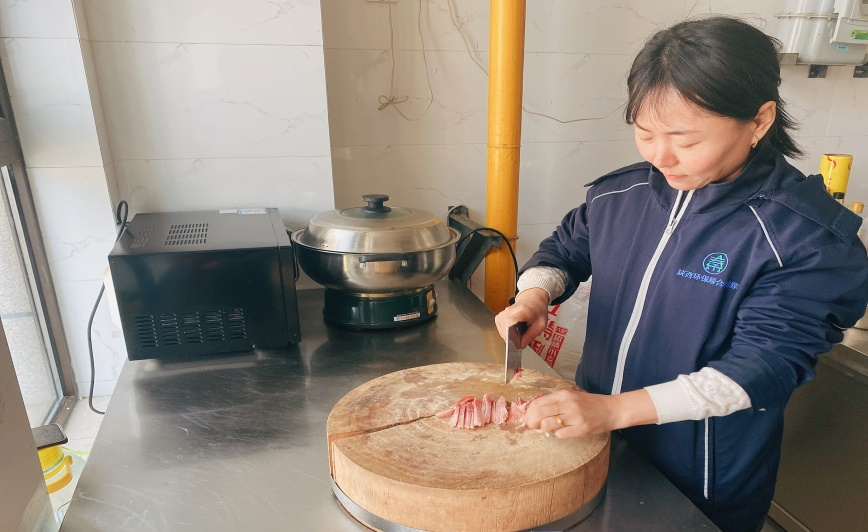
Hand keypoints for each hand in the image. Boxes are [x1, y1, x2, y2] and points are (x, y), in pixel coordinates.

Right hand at [494, 288, 549, 347]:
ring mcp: (502, 313)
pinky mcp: (499, 317)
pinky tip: (513, 331)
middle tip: (522, 339)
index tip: (520, 343)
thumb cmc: (538, 311)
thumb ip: (531, 335)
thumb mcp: (541, 324)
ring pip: (502, 331)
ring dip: (510, 337)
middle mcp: (509, 311)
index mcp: (522, 311)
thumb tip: (520, 345)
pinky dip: (506, 333)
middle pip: (506, 330)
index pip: (510, 324)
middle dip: (513, 339)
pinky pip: (500, 329)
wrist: (533, 300)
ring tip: (519, 333)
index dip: (514, 337)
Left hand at [524, 389, 658, 437]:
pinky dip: (557, 434)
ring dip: (544, 428)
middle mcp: (568, 404)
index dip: (530, 411)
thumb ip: (556, 401)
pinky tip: (562, 432)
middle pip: (540, 413)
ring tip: (548, 428)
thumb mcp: (572, 397)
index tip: (528, 416)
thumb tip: (536, 410)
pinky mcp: (580, 429)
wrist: (612, 410)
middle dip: (532, 421)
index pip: (539, 402)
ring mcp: (574, 417)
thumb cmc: (590, 404)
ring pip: (548, 424)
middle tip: (532, 426)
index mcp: (564, 394)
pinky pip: (560, 434)